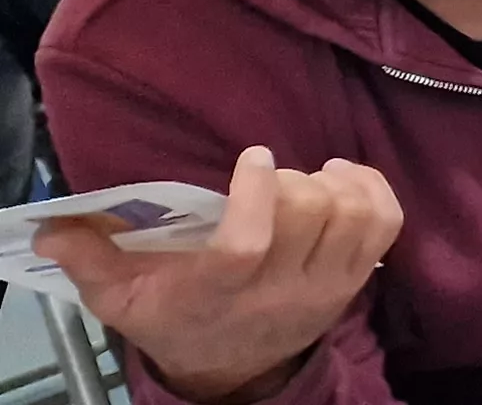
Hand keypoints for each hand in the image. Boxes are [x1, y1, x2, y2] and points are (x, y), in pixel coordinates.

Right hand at [40, 145, 402, 404]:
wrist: (232, 369)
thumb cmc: (175, 319)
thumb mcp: (122, 300)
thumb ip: (90, 262)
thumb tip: (51, 229)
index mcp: (220, 293)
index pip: (249, 244)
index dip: (257, 193)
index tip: (251, 157)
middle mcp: (281, 291)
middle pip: (311, 217)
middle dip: (293, 181)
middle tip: (271, 177)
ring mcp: (327, 287)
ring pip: (354, 216)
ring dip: (335, 183)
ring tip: (308, 177)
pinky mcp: (358, 281)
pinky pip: (386, 224)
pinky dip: (372, 190)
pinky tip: (342, 179)